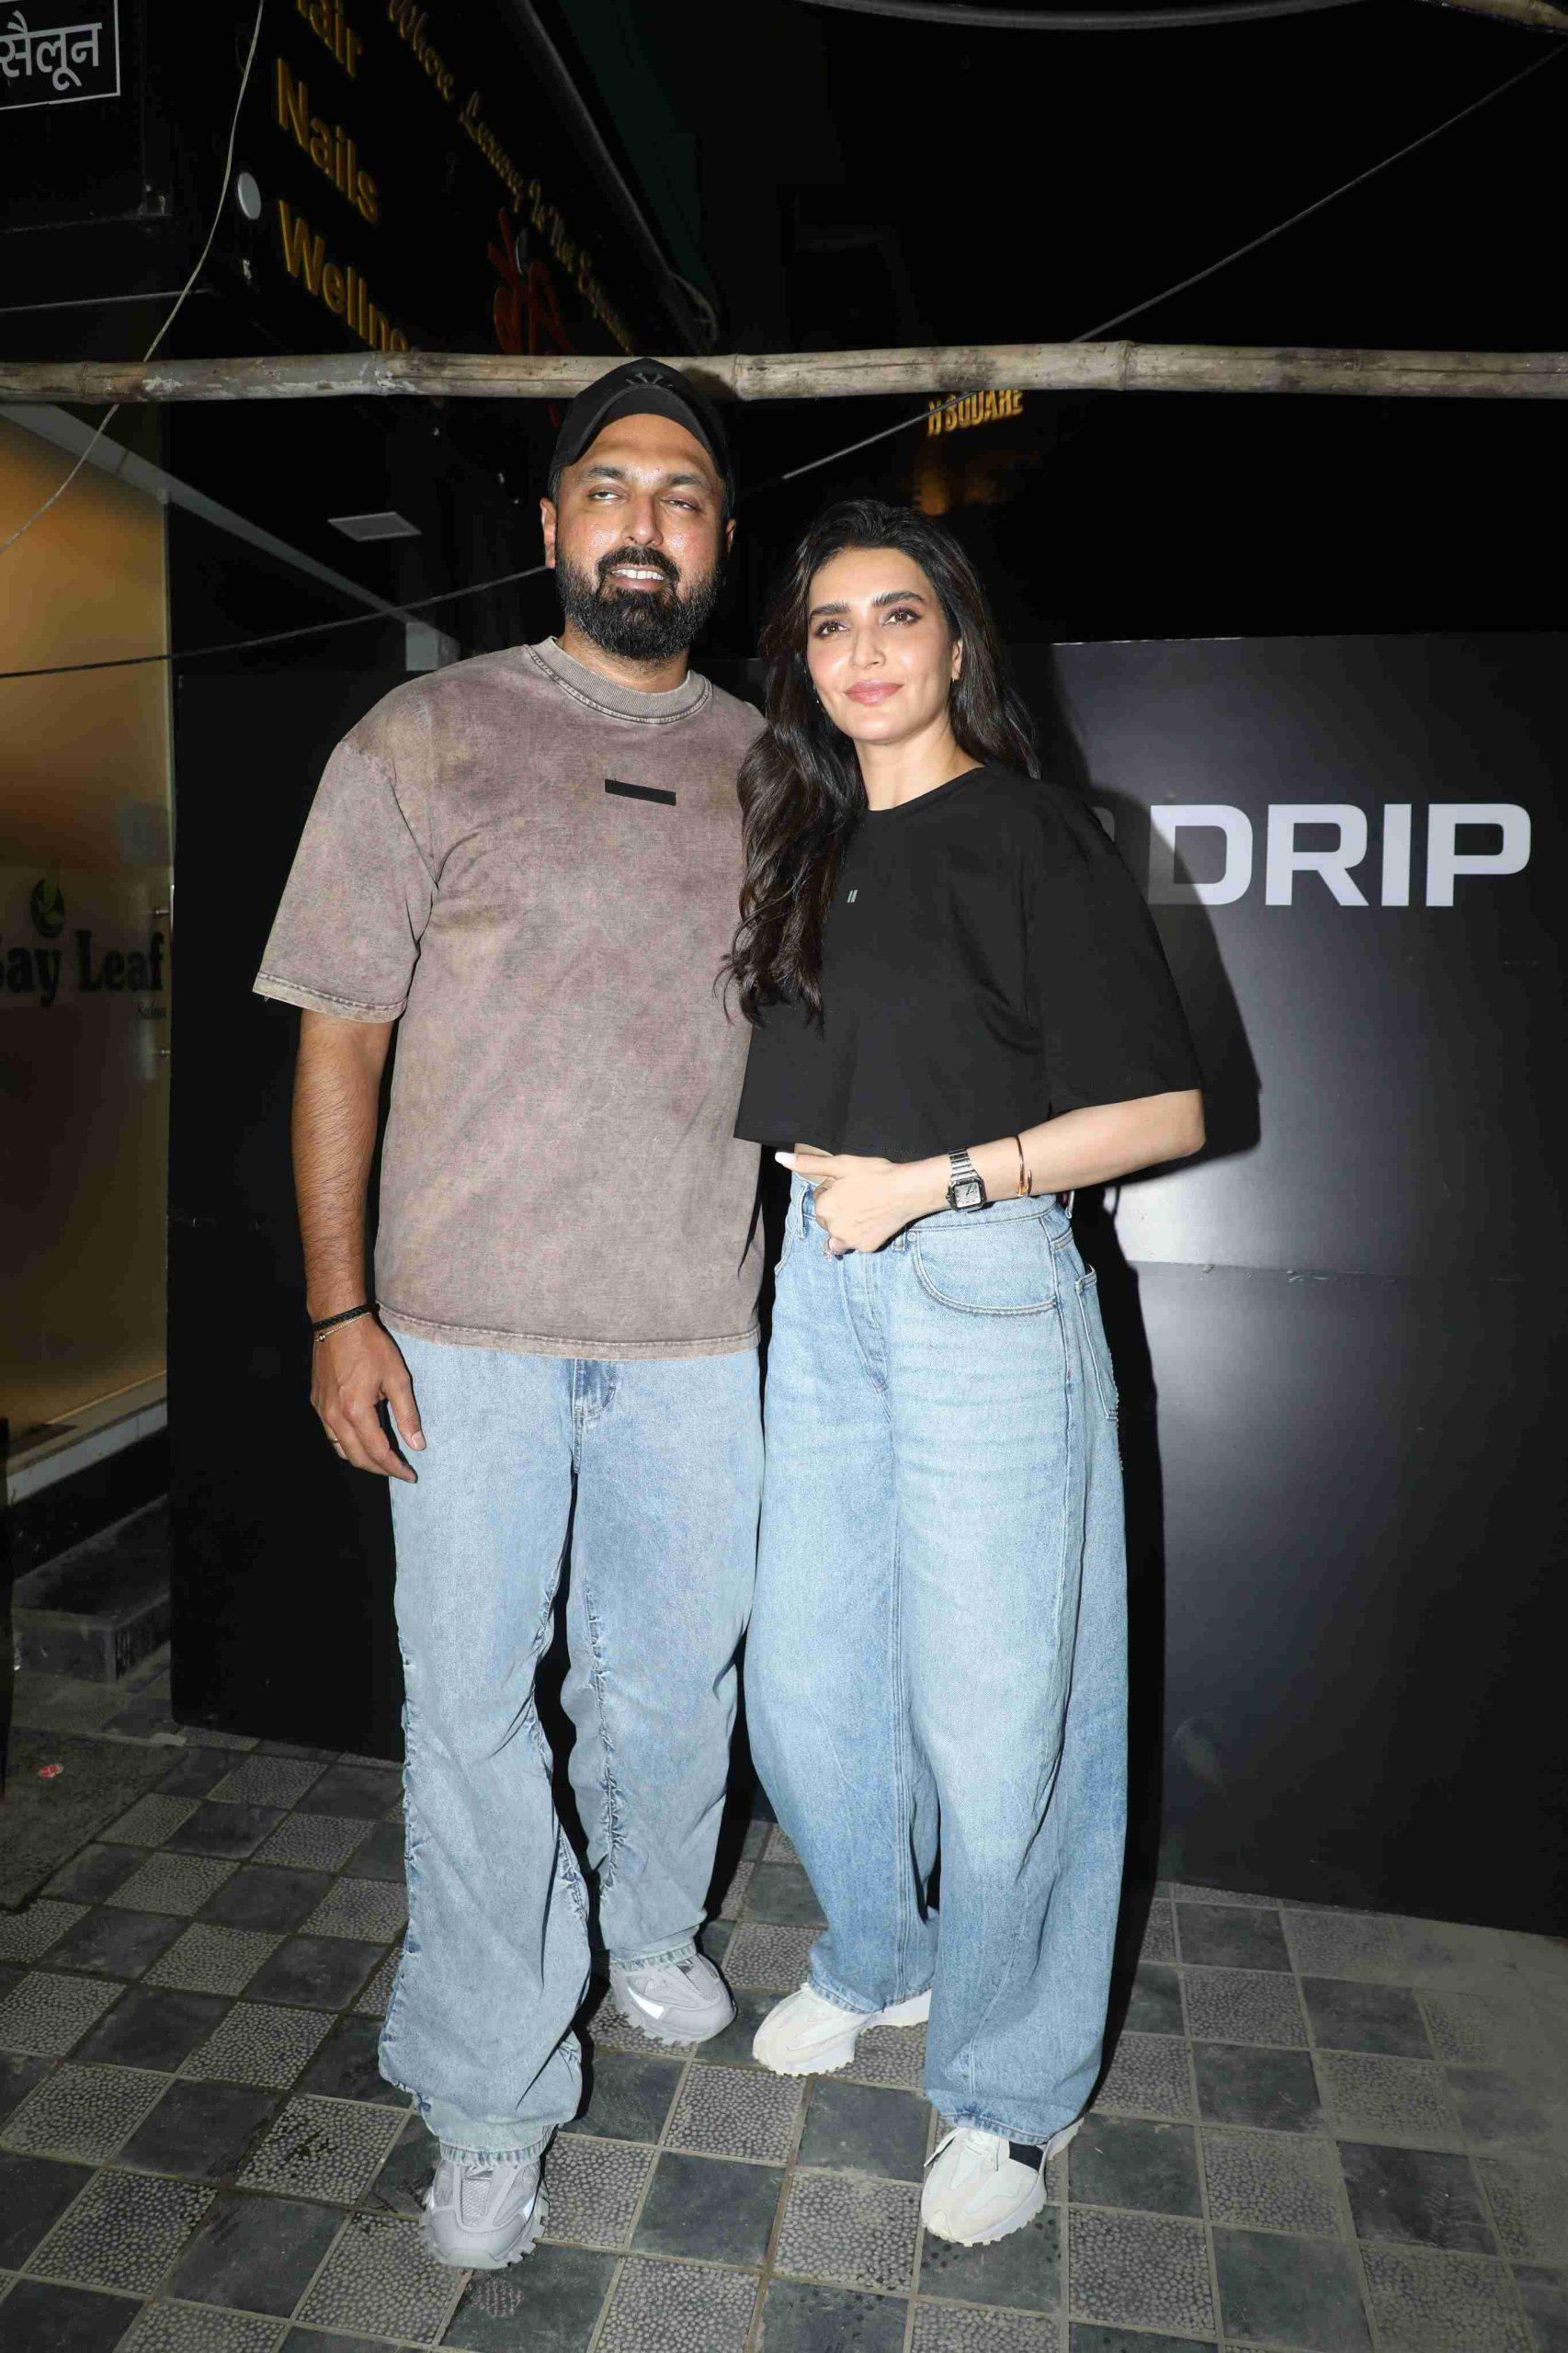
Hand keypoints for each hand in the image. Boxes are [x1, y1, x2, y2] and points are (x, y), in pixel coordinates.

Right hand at [310, 1316, 423, 1480]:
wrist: (338, 1322)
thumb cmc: (370, 1346)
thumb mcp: (397, 1377)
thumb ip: (407, 1414)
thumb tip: (417, 1444)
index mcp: (356, 1411)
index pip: (378, 1452)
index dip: (396, 1468)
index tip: (411, 1476)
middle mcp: (334, 1416)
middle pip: (357, 1457)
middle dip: (380, 1469)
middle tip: (400, 1471)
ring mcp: (322, 1411)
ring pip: (341, 1450)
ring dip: (362, 1460)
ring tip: (383, 1461)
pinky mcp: (317, 1403)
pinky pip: (331, 1435)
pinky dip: (347, 1446)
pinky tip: (362, 1442)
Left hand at [776, 1148, 939, 1255]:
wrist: (908, 1191)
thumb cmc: (875, 1174)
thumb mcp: (841, 1164)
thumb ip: (808, 1164)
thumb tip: (779, 1159)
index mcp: (824, 1207)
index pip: (821, 1201)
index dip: (835, 1191)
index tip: (851, 1185)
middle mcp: (832, 1228)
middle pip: (828, 1220)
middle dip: (839, 1210)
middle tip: (860, 1197)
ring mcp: (849, 1240)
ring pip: (839, 1235)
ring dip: (846, 1226)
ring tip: (865, 1211)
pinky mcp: (865, 1248)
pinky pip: (855, 1244)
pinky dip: (861, 1235)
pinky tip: (873, 1222)